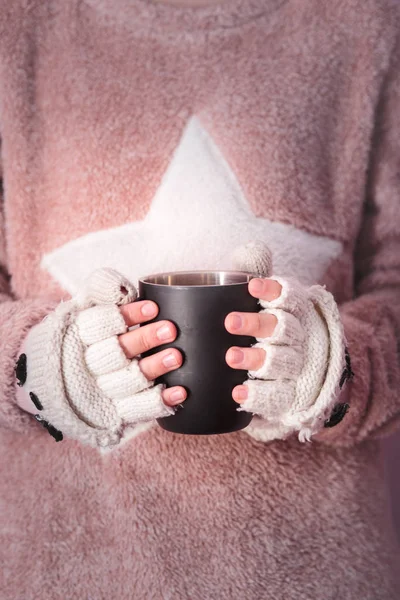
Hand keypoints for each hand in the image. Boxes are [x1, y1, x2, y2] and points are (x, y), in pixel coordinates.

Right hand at [14, 268, 186, 448]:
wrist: (60, 381)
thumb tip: (121, 286)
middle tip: (171, 329)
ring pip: (127, 381)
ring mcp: (99, 391)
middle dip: (144, 340)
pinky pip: (135, 410)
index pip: (99, 324)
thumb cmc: (85, 335)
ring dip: (153, 368)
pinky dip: (157, 402)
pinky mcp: (112, 413)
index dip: (127, 316)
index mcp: (78, 335)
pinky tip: (179, 392)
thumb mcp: (86, 308)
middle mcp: (86, 365)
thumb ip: (101, 291)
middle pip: (115, 352)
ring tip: (178, 357)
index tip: (153, 308)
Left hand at [223, 273, 348, 441]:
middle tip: (230, 322)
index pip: (291, 298)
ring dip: (255, 358)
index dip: (273, 292)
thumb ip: (256, 275)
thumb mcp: (268, 301)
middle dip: (257, 324)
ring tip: (230, 356)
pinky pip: (277, 397)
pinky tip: (238, 393)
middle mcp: (299, 339)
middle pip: (283, 329)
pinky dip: (257, 395)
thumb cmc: (273, 328)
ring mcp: (297, 369)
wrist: (304, 377)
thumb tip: (253, 250)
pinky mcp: (289, 396)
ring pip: (279, 361)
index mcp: (296, 313)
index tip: (252, 286)